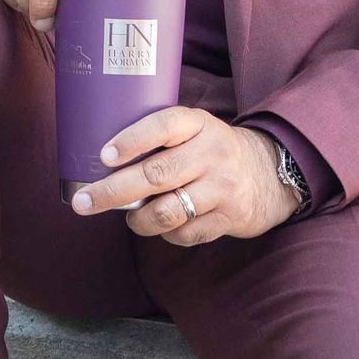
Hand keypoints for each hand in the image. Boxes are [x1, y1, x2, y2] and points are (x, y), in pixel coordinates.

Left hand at [71, 109, 298, 244]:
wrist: (274, 172)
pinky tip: (165, 225)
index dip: (132, 140)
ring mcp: (223, 187)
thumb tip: (103, 163)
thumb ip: (161, 139)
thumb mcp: (196, 130)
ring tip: (131, 218)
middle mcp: (213, 153)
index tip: (103, 156)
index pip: (163, 126)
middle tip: (84, 202)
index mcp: (199, 124)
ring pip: (168, 211)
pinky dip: (167, 234)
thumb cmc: (215, 150)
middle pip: (156, 175)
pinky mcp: (230, 217)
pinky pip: (185, 234)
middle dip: (113, 191)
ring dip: (138, 220)